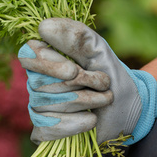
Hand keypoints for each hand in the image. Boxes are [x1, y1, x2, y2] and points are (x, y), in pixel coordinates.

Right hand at [18, 17, 156, 144]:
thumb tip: (43, 27)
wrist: (128, 107)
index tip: (73, 70)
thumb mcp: (98, 51)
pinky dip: (74, 125)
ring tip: (104, 100)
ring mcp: (38, 106)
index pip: (28, 55)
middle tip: (104, 84)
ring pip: (49, 105)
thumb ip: (75, 36)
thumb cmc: (111, 74)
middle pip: (42, 83)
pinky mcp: (45, 129)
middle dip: (79, 84)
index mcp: (45, 56)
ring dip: (85, 102)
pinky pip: (47, 128)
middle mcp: (37, 80)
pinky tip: (91, 120)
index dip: (47, 64)